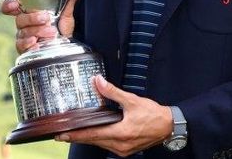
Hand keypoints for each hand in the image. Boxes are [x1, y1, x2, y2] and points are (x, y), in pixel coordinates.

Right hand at [0, 0, 79, 53]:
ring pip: (23, 32)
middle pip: (19, 19)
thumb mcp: (67, 13)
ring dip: (37, 31)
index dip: (9, 5)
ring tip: (52, 32)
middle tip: (46, 19)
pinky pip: (22, 45)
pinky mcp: (25, 49)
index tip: (15, 4)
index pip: (12, 7)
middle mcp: (25, 24)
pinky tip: (37, 42)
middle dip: (32, 18)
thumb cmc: (63, 29)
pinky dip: (29, 43)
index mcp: (31, 13)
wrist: (66, 47)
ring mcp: (24, 37)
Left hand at [55, 76, 173, 156]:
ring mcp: (123, 150)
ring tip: (75, 133)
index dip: (75, 135)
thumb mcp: (132, 100)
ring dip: (88, 139)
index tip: (62, 135)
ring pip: (100, 144)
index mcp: (120, 133)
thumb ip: (112, 92)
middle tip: (62, 135)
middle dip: (77, 138)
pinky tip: (94, 134)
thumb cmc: (153, 114)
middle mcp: (120, 145)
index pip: (92, 135)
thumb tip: (97, 81)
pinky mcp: (126, 150)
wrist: (169, 126)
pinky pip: (107, 146)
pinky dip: (99, 140)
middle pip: (93, 142)